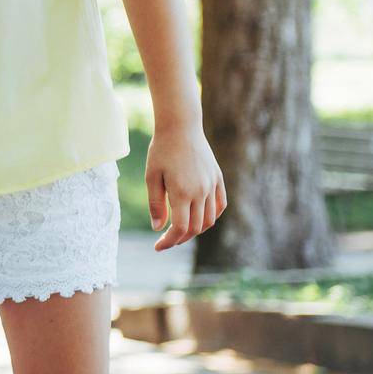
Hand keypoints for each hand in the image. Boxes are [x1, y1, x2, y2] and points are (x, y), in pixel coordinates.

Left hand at [145, 126, 225, 250]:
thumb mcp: (152, 177)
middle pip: (195, 228)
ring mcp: (212, 185)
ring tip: (180, 230)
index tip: (158, 247)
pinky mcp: (218, 178)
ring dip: (196, 230)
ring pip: (209, 219)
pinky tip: (199, 217)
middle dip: (180, 238)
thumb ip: (156, 204)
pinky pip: (220, 205)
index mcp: (183, 192)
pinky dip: (211, 216)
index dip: (169, 241)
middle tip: (166, 239)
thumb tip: (158, 228)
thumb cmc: (161, 150)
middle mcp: (201, 191)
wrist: (181, 126)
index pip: (180, 228)